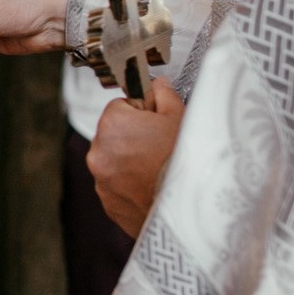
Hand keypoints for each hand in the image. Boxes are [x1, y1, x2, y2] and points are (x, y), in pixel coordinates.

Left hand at [88, 79, 184, 238]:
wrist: (195, 209)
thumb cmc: (187, 160)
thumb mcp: (180, 116)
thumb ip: (163, 95)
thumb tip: (157, 85)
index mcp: (112, 124)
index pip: (120, 106)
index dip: (142, 113)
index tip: (157, 124)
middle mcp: (98, 152)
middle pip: (114, 135)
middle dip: (134, 138)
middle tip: (162, 148)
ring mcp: (101, 181)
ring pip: (115, 163)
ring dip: (131, 163)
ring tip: (159, 170)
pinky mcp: (109, 204)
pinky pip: (118, 188)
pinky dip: (132, 187)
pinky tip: (154, 188)